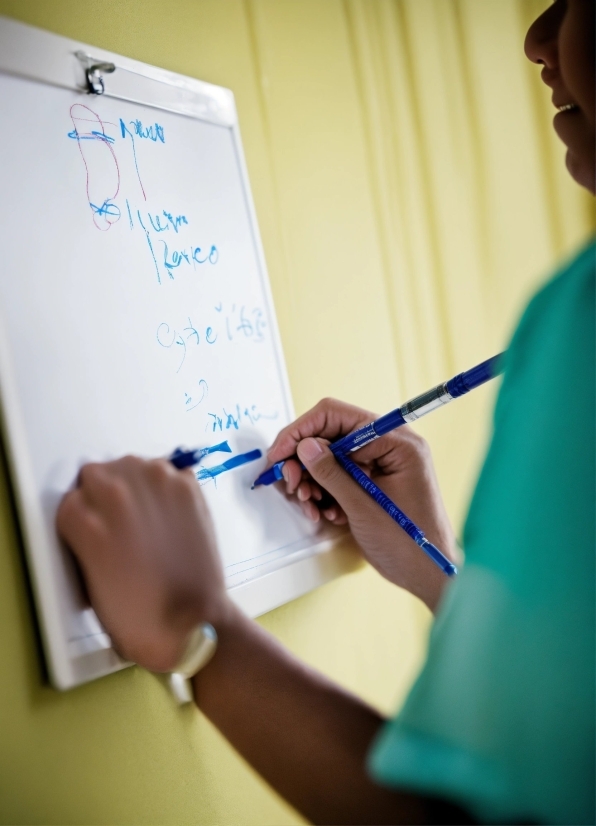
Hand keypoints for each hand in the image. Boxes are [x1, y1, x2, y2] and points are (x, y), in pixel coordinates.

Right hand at [56, 456, 231, 671]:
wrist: (190, 622)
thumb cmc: (133, 614)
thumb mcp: (88, 575)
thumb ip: (85, 535)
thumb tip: (94, 517)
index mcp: (81, 516)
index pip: (71, 499)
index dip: (85, 518)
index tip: (96, 534)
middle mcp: (114, 489)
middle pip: (98, 474)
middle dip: (105, 496)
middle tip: (122, 525)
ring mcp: (155, 481)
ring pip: (135, 467)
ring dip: (137, 487)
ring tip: (150, 520)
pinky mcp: (188, 485)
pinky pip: (171, 474)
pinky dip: (169, 490)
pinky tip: (173, 517)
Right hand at [268, 399, 458, 610]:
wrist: (429, 575)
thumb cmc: (410, 543)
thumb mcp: (363, 506)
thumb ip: (331, 473)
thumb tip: (304, 446)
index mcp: (396, 441)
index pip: (337, 416)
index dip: (302, 432)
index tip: (279, 454)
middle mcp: (389, 445)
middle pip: (331, 435)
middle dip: (305, 461)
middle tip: (291, 484)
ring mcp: (381, 463)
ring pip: (331, 457)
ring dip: (313, 480)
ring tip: (309, 504)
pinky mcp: (373, 481)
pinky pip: (340, 475)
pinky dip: (325, 492)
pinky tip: (324, 512)